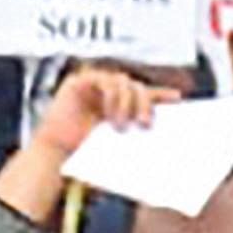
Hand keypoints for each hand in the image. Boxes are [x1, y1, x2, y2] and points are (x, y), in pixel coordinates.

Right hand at [33, 65, 164, 158]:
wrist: (55, 153)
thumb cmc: (82, 152)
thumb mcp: (118, 142)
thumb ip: (134, 132)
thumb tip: (158, 132)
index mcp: (119, 106)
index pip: (145, 94)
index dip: (161, 94)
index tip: (177, 98)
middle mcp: (108, 93)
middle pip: (137, 86)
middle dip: (145, 103)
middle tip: (144, 124)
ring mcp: (93, 85)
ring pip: (123, 81)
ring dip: (127, 102)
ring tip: (120, 124)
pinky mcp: (79, 81)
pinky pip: (104, 80)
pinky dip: (111, 96)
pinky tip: (109, 113)